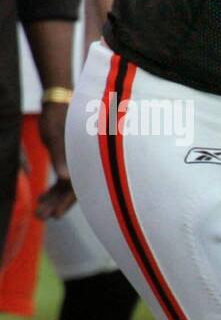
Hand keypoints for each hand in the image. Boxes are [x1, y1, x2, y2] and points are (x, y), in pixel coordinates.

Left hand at [36, 102, 74, 218]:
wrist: (59, 103)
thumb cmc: (59, 118)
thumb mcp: (56, 138)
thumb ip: (60, 157)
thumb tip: (65, 178)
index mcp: (84, 161)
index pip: (77, 188)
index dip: (66, 203)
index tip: (55, 215)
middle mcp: (82, 165)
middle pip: (70, 192)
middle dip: (55, 205)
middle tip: (40, 216)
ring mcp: (75, 165)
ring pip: (65, 188)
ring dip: (52, 200)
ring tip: (38, 212)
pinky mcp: (67, 161)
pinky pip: (61, 181)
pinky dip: (52, 190)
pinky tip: (41, 198)